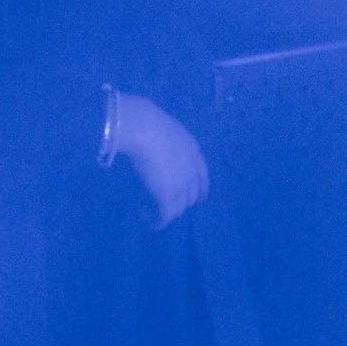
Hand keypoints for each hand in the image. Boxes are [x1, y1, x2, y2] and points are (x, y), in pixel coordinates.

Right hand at [102, 89, 208, 224]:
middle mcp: (191, 169)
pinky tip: (151, 223)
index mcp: (193, 151)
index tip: (198, 198)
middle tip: (169, 207)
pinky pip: (165, 215)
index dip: (200, 189)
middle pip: (192, 194)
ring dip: (168, 212)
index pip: (202, 176)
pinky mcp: (167, 195)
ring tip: (155, 214)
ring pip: (179, 207)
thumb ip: (162, 140)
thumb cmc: (147, 122)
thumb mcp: (162, 130)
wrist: (144, 128)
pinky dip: (159, 221)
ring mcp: (181, 183)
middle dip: (183, 202)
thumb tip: (148, 141)